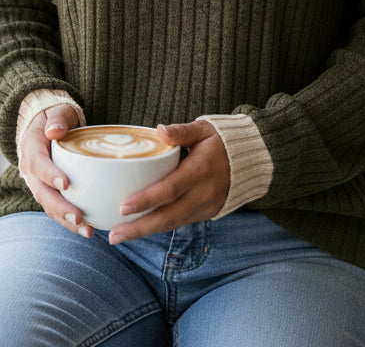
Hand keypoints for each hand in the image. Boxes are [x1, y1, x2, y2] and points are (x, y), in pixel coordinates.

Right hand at [17, 104, 92, 237]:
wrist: (46, 126)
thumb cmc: (56, 117)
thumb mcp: (57, 111)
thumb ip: (57, 119)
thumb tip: (54, 131)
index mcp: (31, 146)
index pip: (37, 163)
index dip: (49, 175)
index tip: (66, 184)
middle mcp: (30, 168)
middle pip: (41, 191)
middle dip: (59, 206)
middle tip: (78, 217)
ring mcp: (37, 183)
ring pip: (48, 205)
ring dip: (65, 220)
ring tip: (86, 229)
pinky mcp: (47, 192)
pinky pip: (55, 209)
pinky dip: (68, 221)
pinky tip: (87, 229)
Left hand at [106, 120, 229, 245]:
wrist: (251, 159)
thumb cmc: (221, 141)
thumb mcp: (203, 129)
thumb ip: (182, 131)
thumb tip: (159, 130)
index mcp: (200, 170)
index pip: (171, 189)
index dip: (147, 199)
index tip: (123, 207)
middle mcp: (203, 193)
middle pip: (168, 216)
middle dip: (140, 227)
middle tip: (114, 235)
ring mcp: (206, 206)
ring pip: (173, 223)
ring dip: (145, 232)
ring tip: (119, 235)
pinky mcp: (207, 213)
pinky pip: (180, 222)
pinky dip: (159, 227)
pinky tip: (139, 228)